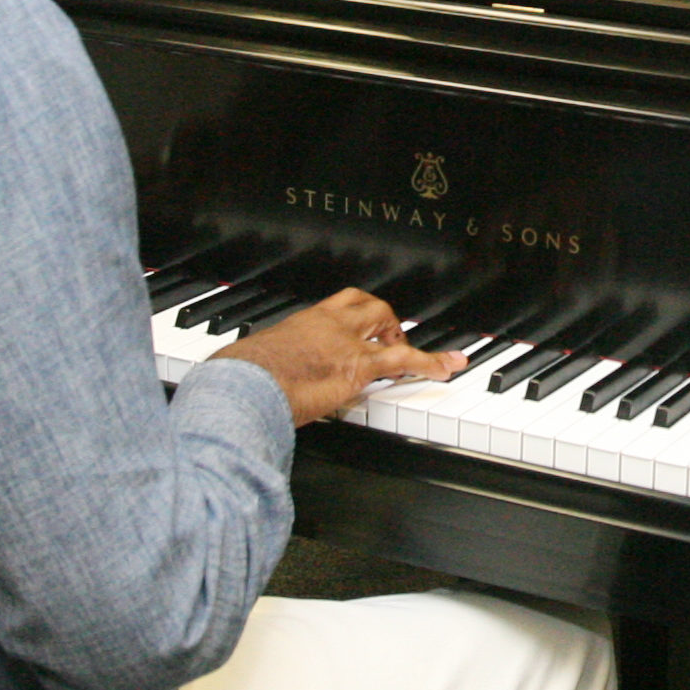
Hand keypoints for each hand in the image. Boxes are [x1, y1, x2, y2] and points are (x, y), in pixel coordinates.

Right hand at [211, 288, 465, 427]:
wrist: (245, 385)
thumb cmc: (242, 379)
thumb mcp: (257, 362)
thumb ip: (272, 365)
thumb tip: (264, 379)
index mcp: (304, 321)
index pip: (340, 304)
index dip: (357, 311)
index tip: (363, 321)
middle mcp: (329, 324)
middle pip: (369, 305)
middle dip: (385, 320)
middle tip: (390, 337)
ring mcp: (347, 342)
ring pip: (389, 326)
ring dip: (406, 338)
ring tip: (421, 353)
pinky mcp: (359, 366)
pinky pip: (404, 361)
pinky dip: (431, 362)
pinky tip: (447, 366)